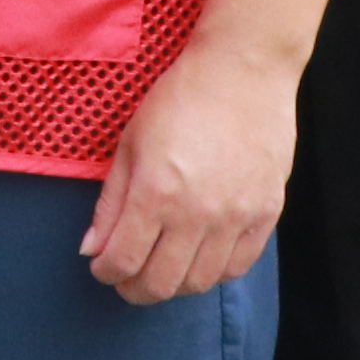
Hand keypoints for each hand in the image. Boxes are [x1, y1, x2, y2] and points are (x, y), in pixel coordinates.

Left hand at [87, 42, 303, 304]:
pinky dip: (214, 272)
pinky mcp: (266, 213)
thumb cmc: (180, 98)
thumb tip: (92, 248)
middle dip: (135, 289)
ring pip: (201, 283)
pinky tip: (199, 258)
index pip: (123, 261)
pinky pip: (238, 266)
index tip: (102, 267)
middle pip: (161, 284)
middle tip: (127, 278)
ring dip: (174, 285)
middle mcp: (198, 213)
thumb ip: (111, 202)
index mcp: (156, 192)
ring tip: (162, 268)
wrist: (243, 71)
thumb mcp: (130, 143)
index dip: (105, 272)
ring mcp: (237, 217)